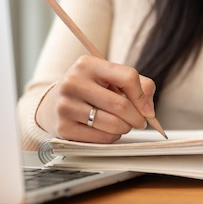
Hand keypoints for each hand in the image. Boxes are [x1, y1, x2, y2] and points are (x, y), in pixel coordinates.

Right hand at [35, 55, 156, 142]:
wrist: (53, 104)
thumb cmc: (90, 89)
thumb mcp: (110, 78)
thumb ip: (137, 85)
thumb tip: (148, 109)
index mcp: (88, 65)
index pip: (128, 77)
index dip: (142, 97)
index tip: (147, 110)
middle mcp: (73, 82)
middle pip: (121, 105)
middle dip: (137, 118)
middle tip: (140, 122)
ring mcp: (66, 106)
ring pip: (112, 124)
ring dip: (125, 128)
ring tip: (123, 124)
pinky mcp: (64, 128)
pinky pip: (101, 138)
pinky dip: (111, 137)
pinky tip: (107, 130)